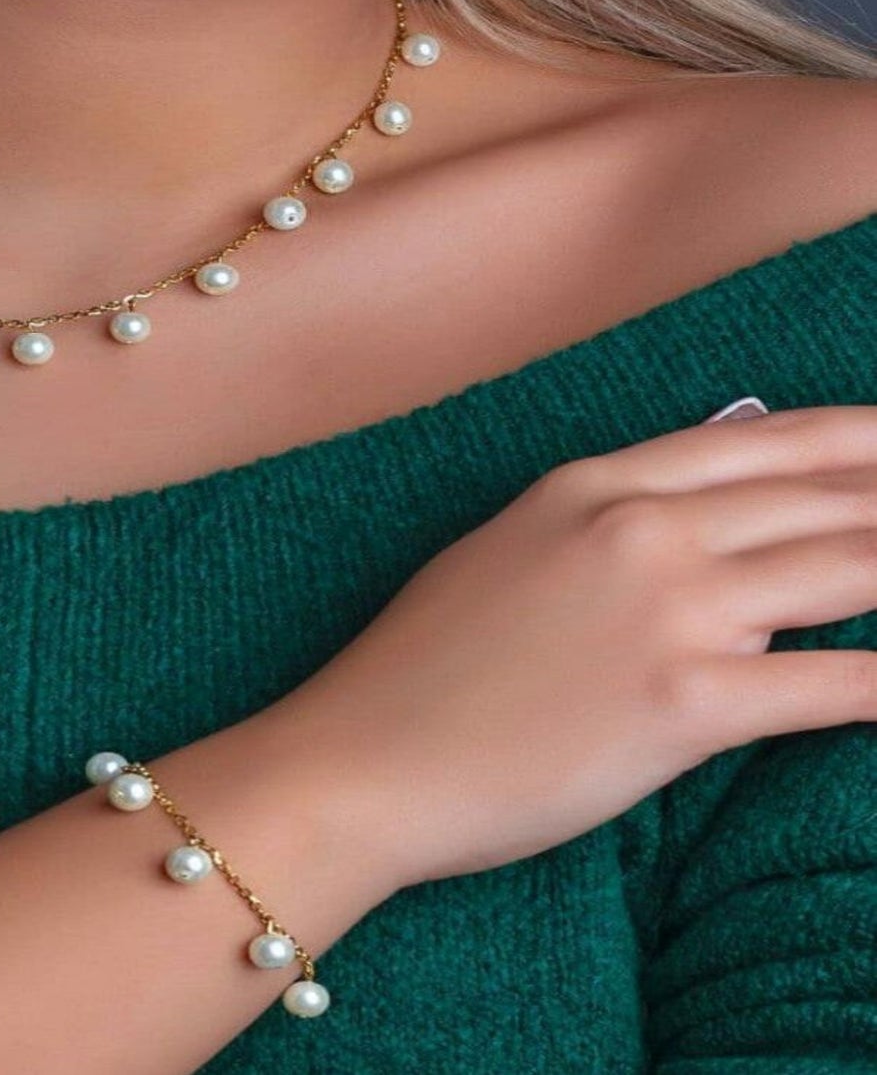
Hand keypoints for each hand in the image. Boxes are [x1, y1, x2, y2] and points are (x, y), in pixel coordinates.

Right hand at [273, 405, 876, 889]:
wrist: (366, 756)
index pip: (765, 440)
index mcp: (592, 483)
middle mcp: (639, 527)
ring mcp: (664, 609)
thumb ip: (604, 525)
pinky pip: (833, 686)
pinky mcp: (682, 705)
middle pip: (826, 497)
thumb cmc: (423, 665)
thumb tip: (702, 528)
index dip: (863, 437)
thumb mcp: (508, 553)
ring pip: (848, 571)